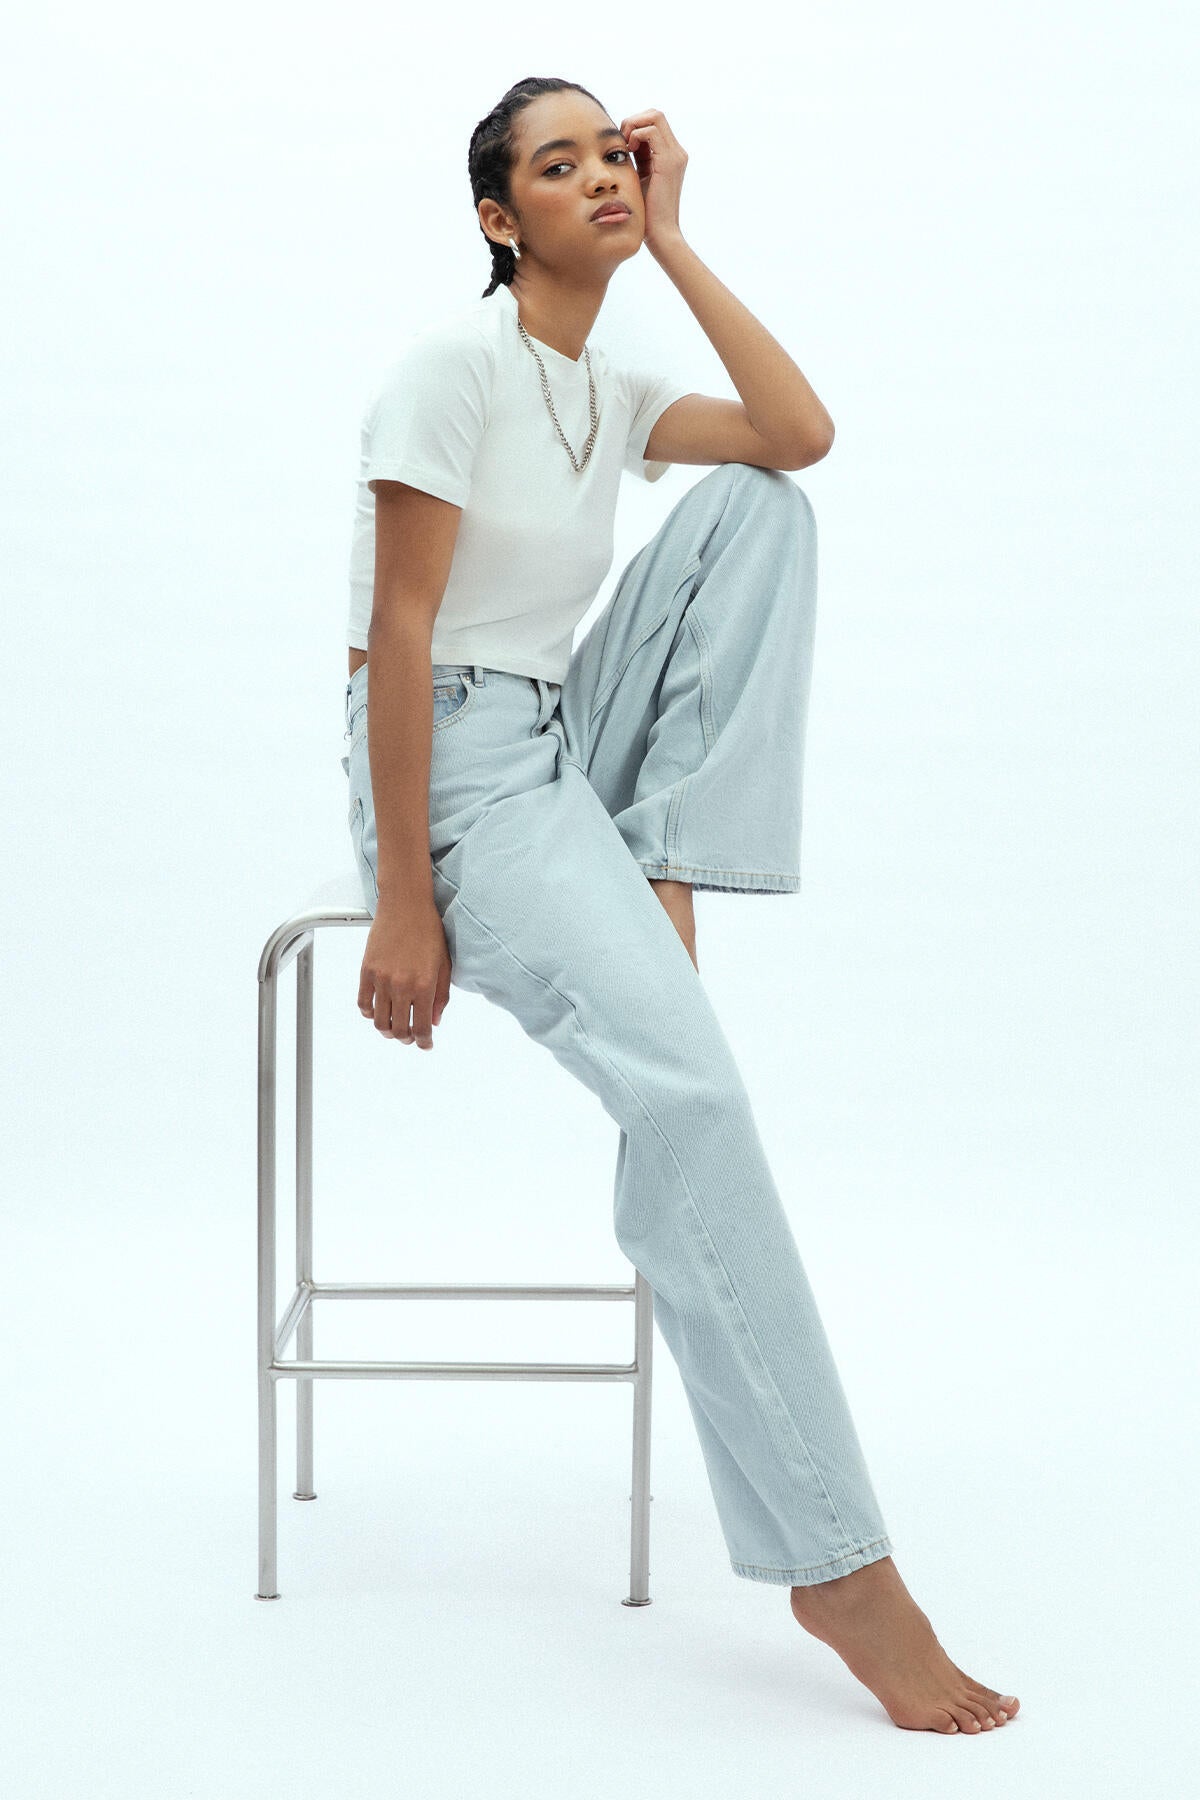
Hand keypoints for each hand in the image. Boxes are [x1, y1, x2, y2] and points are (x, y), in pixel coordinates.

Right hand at [357, 897, 452, 1049]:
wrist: (406, 905)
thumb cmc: (429, 931)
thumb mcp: (444, 965)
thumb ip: (440, 996)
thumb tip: (435, 1021)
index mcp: (423, 986)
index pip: (422, 1028)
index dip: (424, 1042)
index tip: (425, 1045)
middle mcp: (401, 986)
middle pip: (399, 1029)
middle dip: (406, 1038)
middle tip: (411, 1036)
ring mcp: (381, 979)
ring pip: (379, 1021)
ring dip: (387, 1030)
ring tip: (394, 1027)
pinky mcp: (366, 971)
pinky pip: (363, 1003)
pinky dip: (369, 1014)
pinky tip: (378, 1012)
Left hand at [619, 108, 686, 254]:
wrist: (660, 235)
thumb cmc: (646, 214)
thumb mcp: (639, 178)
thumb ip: (637, 159)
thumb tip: (622, 144)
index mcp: (670, 156)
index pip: (653, 123)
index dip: (635, 126)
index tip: (623, 145)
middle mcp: (677, 152)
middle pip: (655, 114)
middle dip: (634, 121)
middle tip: (622, 141)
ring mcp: (675, 156)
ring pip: (655, 116)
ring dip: (633, 125)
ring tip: (625, 146)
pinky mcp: (669, 161)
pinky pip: (651, 131)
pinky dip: (636, 135)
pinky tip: (628, 151)